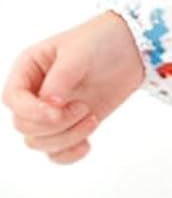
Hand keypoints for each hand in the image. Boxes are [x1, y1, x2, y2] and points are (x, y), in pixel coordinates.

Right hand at [4, 12, 145, 164]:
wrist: (131, 49)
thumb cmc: (101, 42)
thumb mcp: (78, 53)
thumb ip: (60, 79)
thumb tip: (49, 105)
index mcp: (28, 71)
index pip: (13, 100)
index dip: (32, 112)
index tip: (59, 111)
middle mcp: (35, 93)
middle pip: (25, 126)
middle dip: (56, 125)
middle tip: (85, 108)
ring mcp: (53, 112)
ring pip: (40, 143)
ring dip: (68, 137)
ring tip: (92, 117)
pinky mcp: (72, 125)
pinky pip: (57, 153)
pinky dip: (69, 154)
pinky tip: (88, 144)